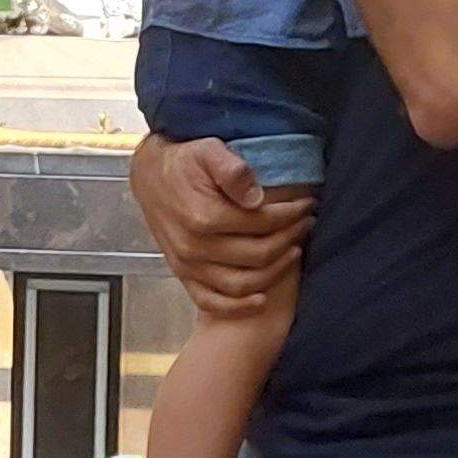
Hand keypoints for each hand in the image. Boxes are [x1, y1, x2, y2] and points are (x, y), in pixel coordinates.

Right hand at [130, 135, 310, 320]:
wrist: (150, 176)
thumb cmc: (183, 162)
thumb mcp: (208, 151)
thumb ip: (233, 170)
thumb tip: (257, 198)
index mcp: (204, 217)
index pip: (262, 224)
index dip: (290, 215)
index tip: (306, 205)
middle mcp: (194, 247)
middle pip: (258, 255)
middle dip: (289, 239)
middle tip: (306, 224)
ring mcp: (187, 264)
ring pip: (241, 284)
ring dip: (274, 271)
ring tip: (294, 251)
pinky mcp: (182, 274)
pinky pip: (211, 301)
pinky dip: (237, 307)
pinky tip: (261, 299)